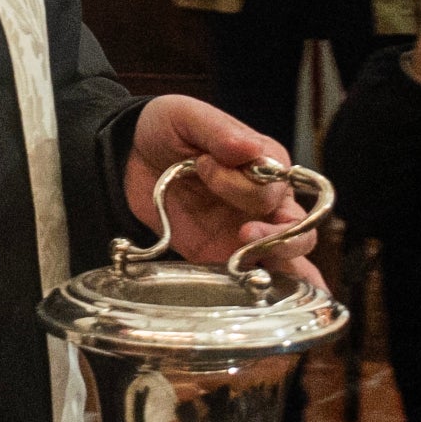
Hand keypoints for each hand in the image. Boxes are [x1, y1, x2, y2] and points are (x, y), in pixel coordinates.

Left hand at [122, 95, 319, 283]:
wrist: (126, 159)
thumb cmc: (165, 130)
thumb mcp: (185, 116)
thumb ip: (216, 130)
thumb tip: (249, 148)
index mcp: (263, 162)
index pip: (278, 184)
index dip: (246, 185)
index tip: (205, 167)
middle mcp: (263, 199)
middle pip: (294, 223)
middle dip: (274, 231)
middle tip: (242, 231)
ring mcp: (246, 229)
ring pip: (290, 252)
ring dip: (280, 259)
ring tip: (250, 257)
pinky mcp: (223, 254)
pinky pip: (261, 274)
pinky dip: (281, 290)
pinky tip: (289, 305)